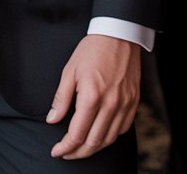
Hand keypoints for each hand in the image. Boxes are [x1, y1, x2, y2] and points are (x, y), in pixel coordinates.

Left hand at [47, 36, 140, 159]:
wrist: (119, 33)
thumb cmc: (93, 49)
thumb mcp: (70, 71)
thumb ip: (61, 99)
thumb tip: (52, 120)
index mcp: (92, 96)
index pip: (77, 134)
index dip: (65, 147)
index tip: (57, 151)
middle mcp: (111, 103)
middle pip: (93, 142)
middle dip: (77, 153)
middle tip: (67, 153)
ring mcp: (125, 103)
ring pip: (109, 139)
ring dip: (94, 148)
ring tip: (82, 147)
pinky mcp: (134, 100)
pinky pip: (123, 128)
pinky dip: (111, 136)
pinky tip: (101, 133)